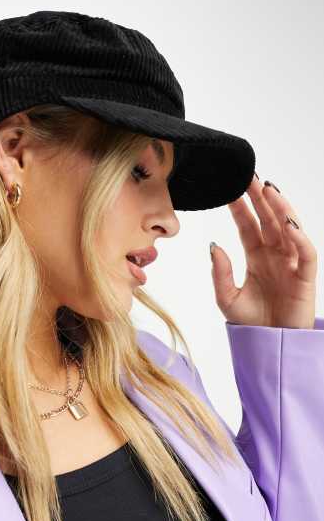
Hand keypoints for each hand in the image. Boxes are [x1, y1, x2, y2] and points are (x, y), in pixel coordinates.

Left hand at [210, 175, 316, 328]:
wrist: (270, 343)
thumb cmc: (251, 322)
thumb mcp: (226, 298)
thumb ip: (220, 273)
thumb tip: (214, 245)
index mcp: (256, 256)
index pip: (247, 225)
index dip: (240, 207)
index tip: (230, 188)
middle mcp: (275, 254)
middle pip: (268, 220)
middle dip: (260, 198)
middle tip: (249, 176)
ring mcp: (291, 262)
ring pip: (288, 228)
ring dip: (280, 209)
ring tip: (269, 190)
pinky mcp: (305, 276)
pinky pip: (306, 252)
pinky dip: (299, 237)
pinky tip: (288, 224)